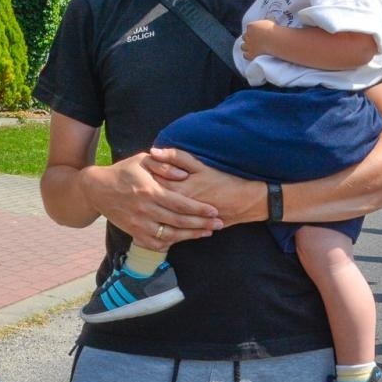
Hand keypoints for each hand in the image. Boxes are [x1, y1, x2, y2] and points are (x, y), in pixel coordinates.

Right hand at [81, 153, 222, 250]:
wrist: (97, 189)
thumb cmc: (124, 171)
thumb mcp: (142, 159)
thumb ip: (164, 164)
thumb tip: (184, 174)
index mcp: (150, 190)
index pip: (181, 203)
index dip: (200, 209)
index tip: (215, 211)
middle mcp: (145, 209)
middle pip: (179, 221)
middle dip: (201, 224)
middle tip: (219, 225)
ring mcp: (138, 223)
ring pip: (170, 235)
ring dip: (190, 236)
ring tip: (206, 233)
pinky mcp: (133, 232)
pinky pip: (155, 243)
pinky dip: (171, 243)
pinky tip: (183, 239)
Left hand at [143, 147, 263, 226]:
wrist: (245, 201)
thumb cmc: (223, 180)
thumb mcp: (200, 165)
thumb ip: (176, 157)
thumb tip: (155, 150)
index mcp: (179, 189)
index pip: (152, 185)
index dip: (142, 180)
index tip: (135, 175)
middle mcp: (179, 207)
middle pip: (153, 203)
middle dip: (143, 198)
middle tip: (135, 191)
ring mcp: (184, 220)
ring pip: (160, 219)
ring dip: (150, 214)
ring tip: (144, 207)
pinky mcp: (190, 229)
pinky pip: (170, 231)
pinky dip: (161, 227)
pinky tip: (156, 222)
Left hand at [240, 19, 277, 60]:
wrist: (275, 40)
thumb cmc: (274, 30)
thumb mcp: (270, 21)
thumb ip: (266, 22)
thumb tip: (268, 20)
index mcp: (251, 26)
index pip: (249, 27)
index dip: (253, 30)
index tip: (258, 32)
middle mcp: (248, 35)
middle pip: (244, 36)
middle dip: (248, 38)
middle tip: (255, 40)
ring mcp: (248, 45)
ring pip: (243, 46)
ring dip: (246, 47)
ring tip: (252, 48)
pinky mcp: (251, 54)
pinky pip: (245, 55)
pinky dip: (247, 55)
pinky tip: (252, 55)